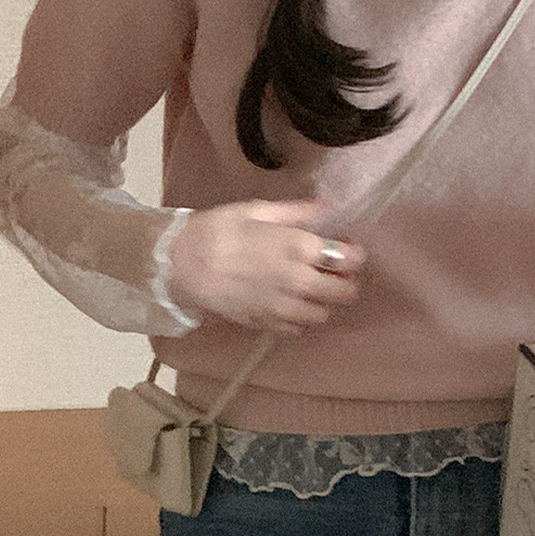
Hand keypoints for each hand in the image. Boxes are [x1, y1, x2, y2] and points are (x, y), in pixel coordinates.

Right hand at [167, 200, 364, 335]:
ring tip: (311, 287)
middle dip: (346, 280)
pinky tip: (290, 302)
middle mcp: (298, 281)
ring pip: (324, 314)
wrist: (180, 266)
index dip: (354, 253)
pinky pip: (299, 328)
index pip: (349, 258)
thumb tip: (328, 207)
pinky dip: (301, 318)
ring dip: (324, 301)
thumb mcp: (258, 210)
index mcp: (299, 247)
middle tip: (334, 270)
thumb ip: (298, 212)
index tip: (347, 247)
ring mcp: (283, 308)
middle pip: (345, 292)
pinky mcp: (267, 325)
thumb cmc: (217, 230)